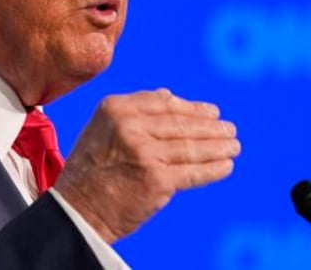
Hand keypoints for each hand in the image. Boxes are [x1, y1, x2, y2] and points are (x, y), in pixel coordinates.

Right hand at [53, 88, 239, 242]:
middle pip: (181, 124)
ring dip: (217, 147)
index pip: (164, 103)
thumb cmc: (91, 172)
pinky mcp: (157, 180)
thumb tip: (171, 97)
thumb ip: (135, 113)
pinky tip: (226, 166)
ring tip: (233, 146)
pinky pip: (192, 172)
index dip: (192, 108)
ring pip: (191, 147)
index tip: (211, 112)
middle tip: (230, 130)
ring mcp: (145, 153)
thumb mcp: (102, 129)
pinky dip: (212, 169)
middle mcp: (130, 126)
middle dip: (210, 128)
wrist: (76, 212)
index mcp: (116, 108)